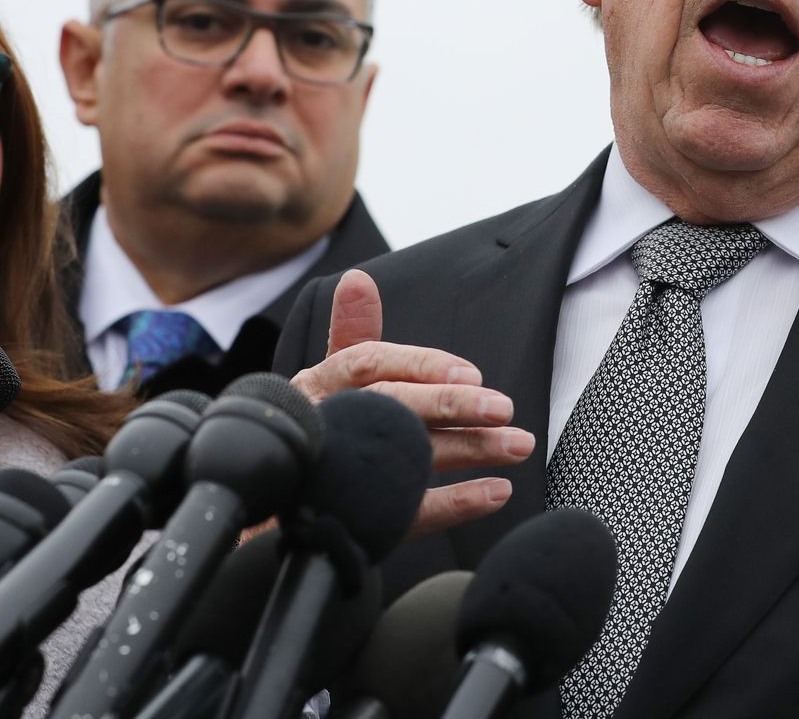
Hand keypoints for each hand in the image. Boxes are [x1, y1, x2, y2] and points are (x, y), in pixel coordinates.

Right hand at [290, 268, 535, 535]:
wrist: (281, 505)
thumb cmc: (318, 429)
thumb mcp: (330, 378)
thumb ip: (351, 331)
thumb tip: (359, 279)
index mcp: (319, 386)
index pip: (367, 363)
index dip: (420, 365)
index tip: (471, 373)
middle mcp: (325, 424)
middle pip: (389, 407)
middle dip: (450, 405)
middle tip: (504, 408)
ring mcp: (336, 474)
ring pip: (407, 457)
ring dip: (469, 450)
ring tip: (518, 445)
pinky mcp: (356, 519)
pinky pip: (410, 514)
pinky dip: (457, 504)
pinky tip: (497, 492)